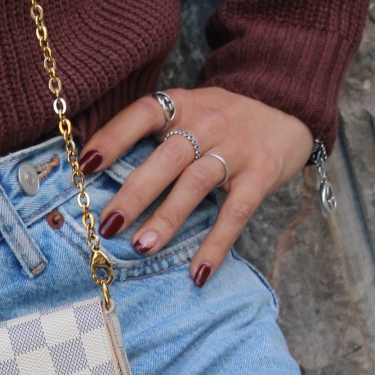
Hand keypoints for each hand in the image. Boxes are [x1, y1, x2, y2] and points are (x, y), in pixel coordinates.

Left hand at [79, 86, 312, 284]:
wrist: (289, 103)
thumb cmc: (224, 114)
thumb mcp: (189, 107)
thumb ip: (155, 131)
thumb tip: (98, 170)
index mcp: (181, 105)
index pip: (143, 115)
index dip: (113, 137)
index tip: (85, 165)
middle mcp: (206, 123)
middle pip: (167, 157)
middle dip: (135, 192)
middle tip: (108, 224)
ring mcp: (235, 149)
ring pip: (196, 184)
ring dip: (167, 217)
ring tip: (142, 247)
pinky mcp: (261, 174)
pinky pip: (236, 212)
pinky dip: (216, 244)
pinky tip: (198, 272)